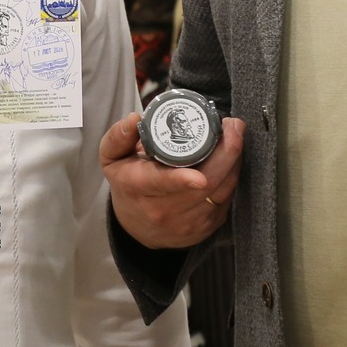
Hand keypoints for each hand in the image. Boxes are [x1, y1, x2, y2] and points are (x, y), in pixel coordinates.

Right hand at [101, 112, 244, 248]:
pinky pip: (227, 198)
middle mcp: (162, 210)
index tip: (198, 176)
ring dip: (234, 161)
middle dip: (226, 153)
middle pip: (204, 185)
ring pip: (221, 190)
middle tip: (233, 125)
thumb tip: (134, 118)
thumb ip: (118, 137)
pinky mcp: (207, 228)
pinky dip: (232, 176)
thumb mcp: (112, 159)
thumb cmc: (128, 185)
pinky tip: (231, 159)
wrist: (139, 227)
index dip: (180, 180)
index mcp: (137, 188)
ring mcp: (187, 223)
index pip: (159, 183)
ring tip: (234, 135)